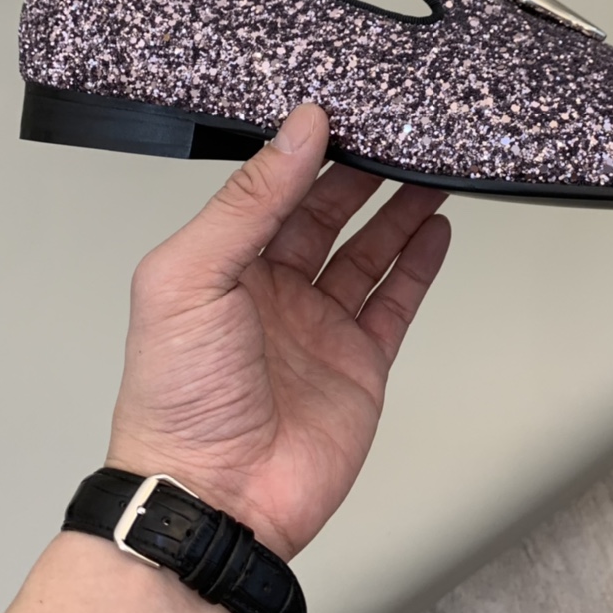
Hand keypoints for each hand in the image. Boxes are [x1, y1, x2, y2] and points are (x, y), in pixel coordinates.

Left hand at [104, 103, 451, 562]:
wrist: (215, 499)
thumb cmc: (177, 397)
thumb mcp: (193, 277)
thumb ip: (248, 201)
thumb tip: (297, 131)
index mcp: (225, 265)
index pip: (274, 191)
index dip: (306, 152)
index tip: (341, 113)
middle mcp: (273, 290)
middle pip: (327, 215)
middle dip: (360, 174)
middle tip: (393, 135)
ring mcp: (320, 327)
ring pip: (368, 252)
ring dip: (398, 211)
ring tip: (427, 171)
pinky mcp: (359, 363)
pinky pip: (395, 302)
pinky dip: (418, 266)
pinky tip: (434, 231)